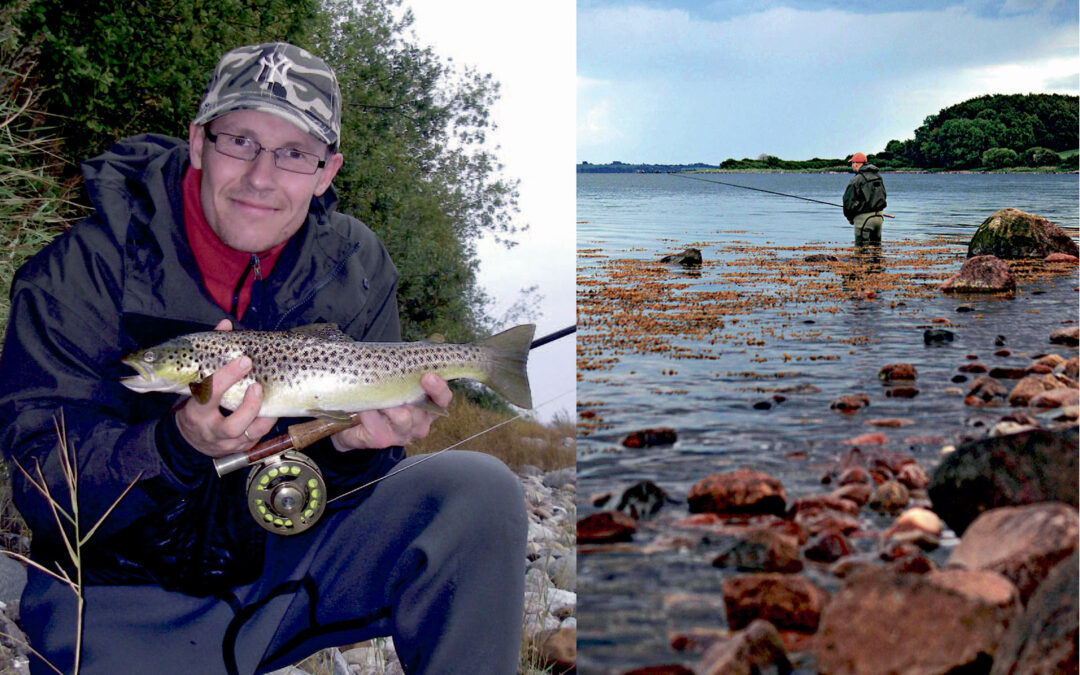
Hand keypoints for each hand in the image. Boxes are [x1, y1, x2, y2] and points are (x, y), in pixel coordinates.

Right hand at [174, 319, 278, 457]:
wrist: (188, 441)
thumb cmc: (195, 405)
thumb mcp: (196, 383)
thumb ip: (211, 354)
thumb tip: (225, 325)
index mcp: (196, 411)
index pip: (209, 394)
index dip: (227, 377)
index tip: (244, 359)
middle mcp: (211, 431)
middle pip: (232, 424)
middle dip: (249, 406)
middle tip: (258, 385)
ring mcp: (228, 443)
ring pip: (250, 434)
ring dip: (264, 414)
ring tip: (268, 395)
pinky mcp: (241, 449)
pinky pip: (259, 438)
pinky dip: (268, 422)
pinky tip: (271, 407)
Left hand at [331, 373, 451, 450]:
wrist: (352, 424)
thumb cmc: (380, 396)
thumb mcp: (395, 382)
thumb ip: (406, 370)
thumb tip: (417, 348)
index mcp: (428, 407)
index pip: (443, 398)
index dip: (439, 388)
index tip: (428, 376)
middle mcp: (419, 424)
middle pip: (421, 409)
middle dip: (405, 393)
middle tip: (391, 382)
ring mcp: (402, 434)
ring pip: (402, 416)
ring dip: (387, 402)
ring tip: (374, 395)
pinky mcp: (382, 440)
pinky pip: (376, 422)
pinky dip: (367, 412)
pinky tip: (361, 408)